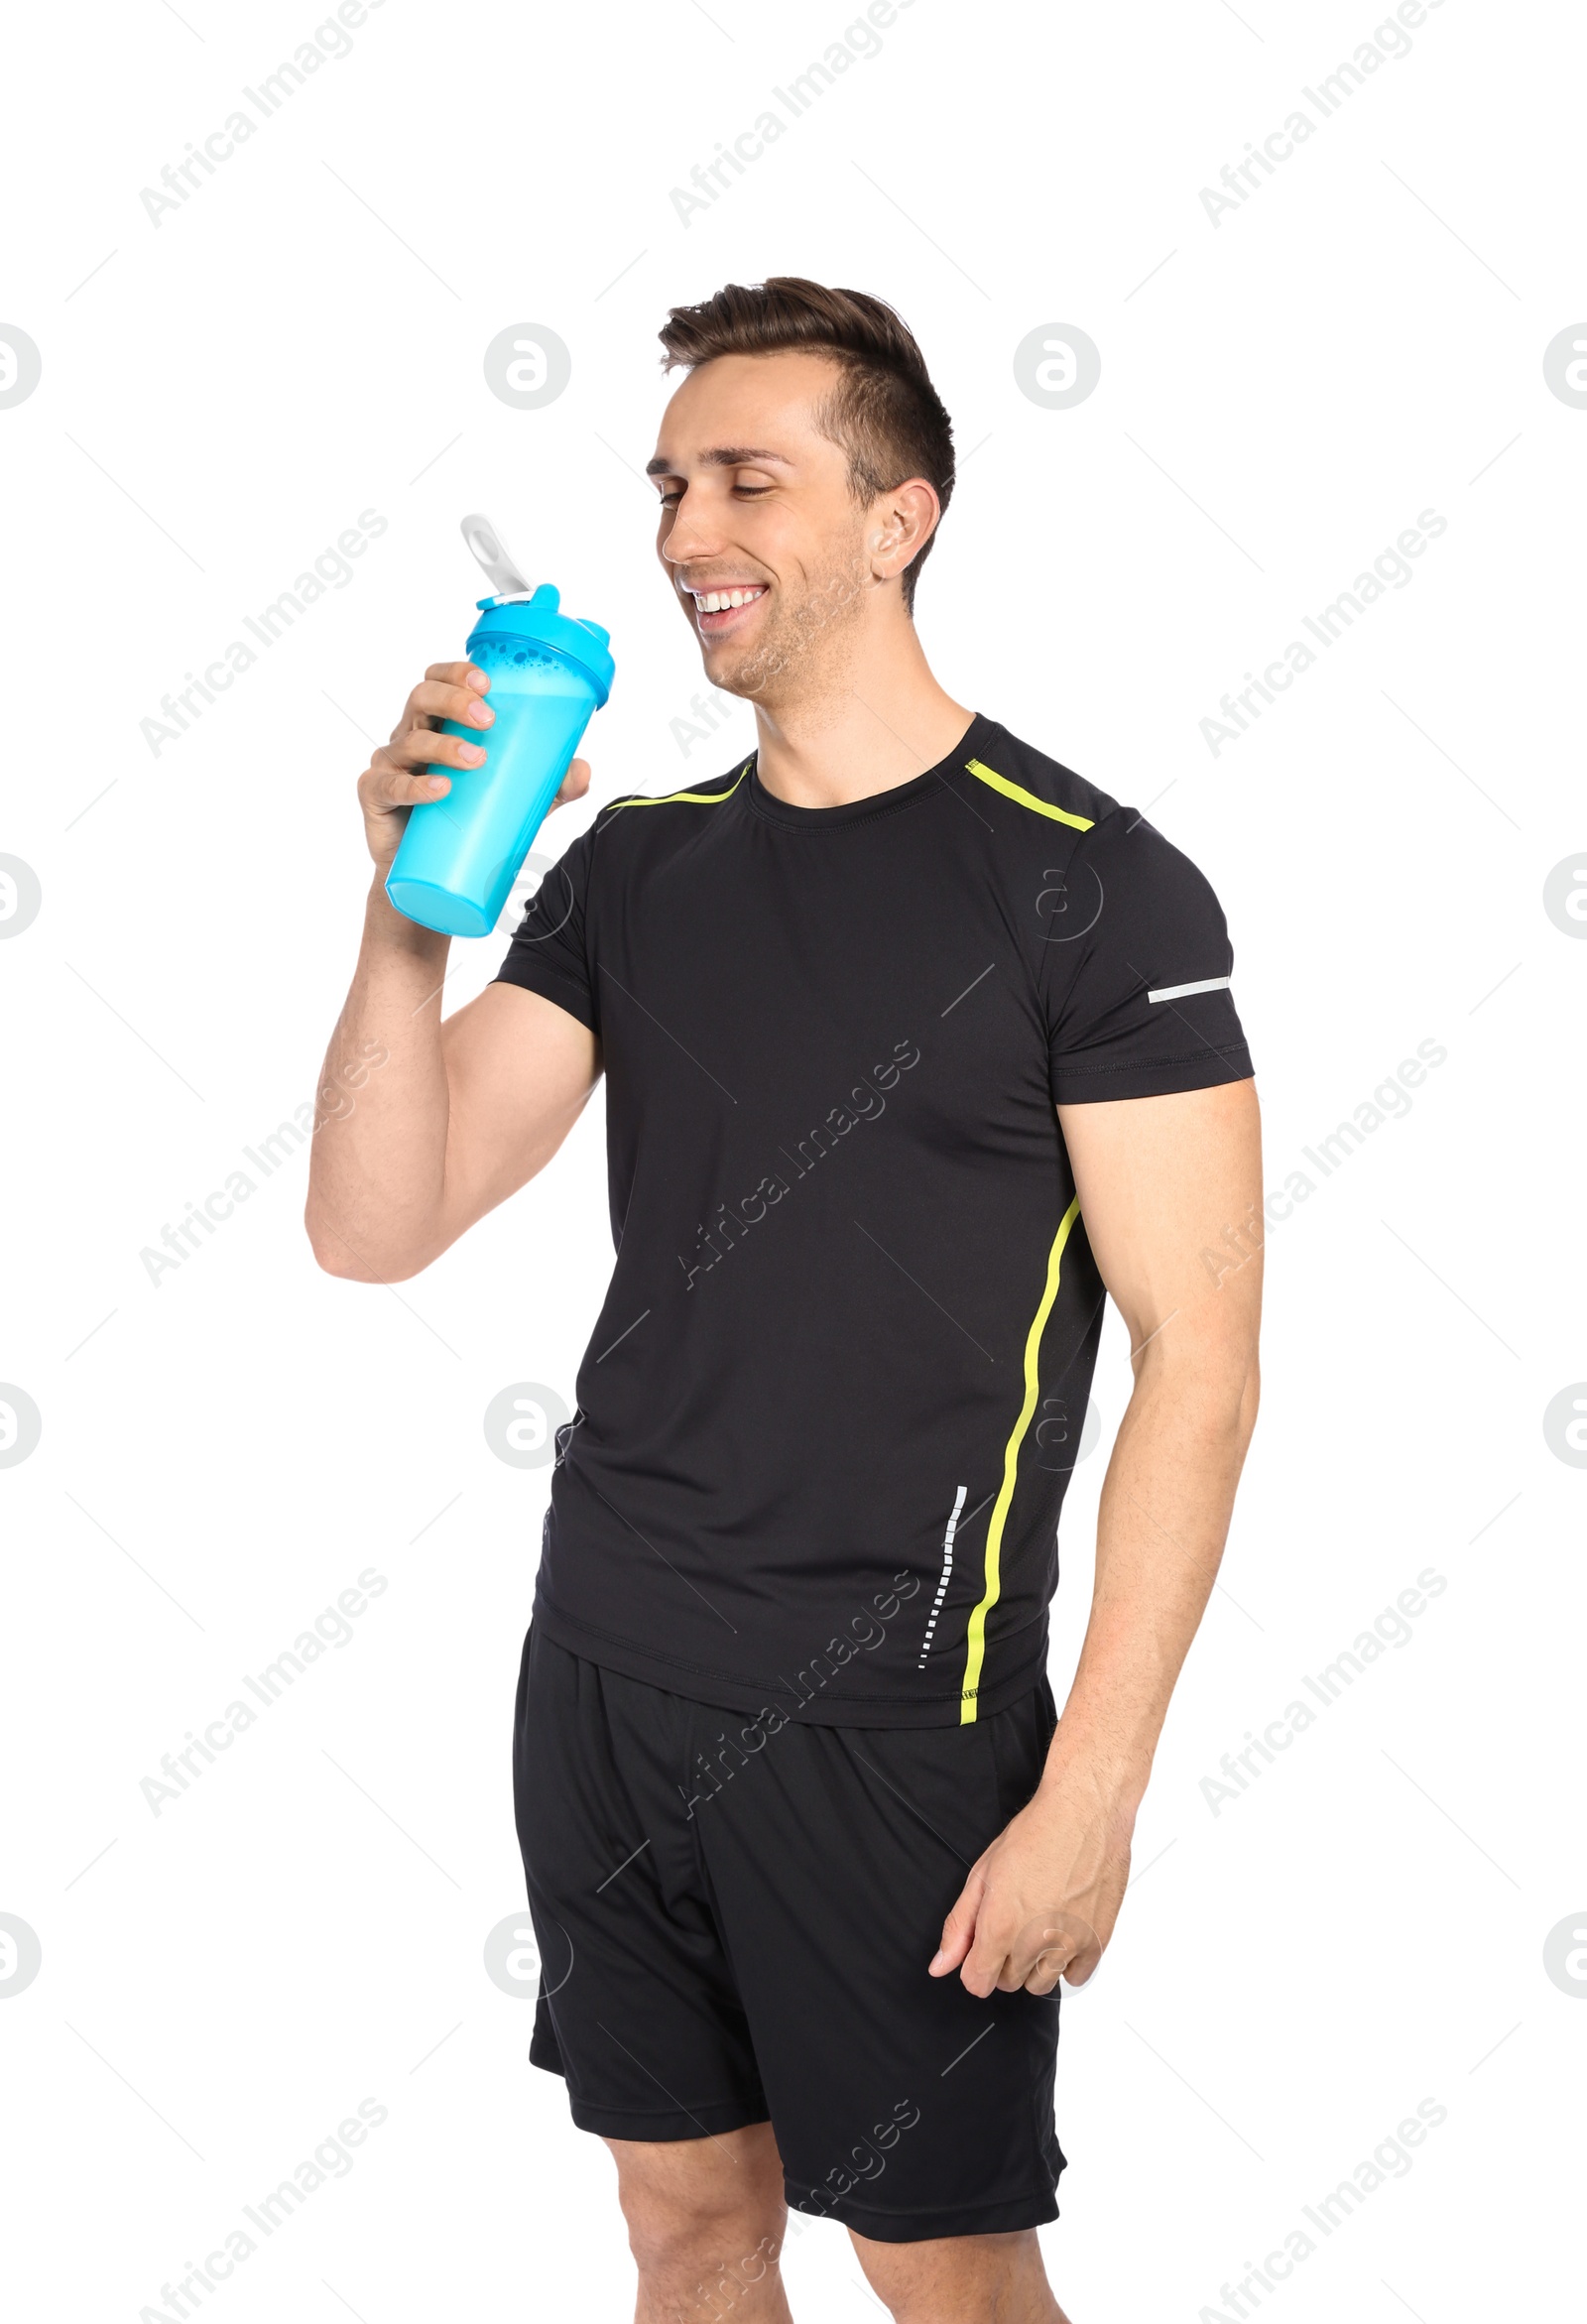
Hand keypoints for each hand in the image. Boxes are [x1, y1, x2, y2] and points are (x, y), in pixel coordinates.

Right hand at [356, 659, 591, 871]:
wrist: (426, 875)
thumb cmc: (466, 820)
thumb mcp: (516, 800)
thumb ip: (550, 786)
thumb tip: (583, 770)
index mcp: (438, 723)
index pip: (439, 680)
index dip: (456, 672)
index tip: (487, 681)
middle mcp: (410, 736)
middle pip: (421, 697)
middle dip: (454, 699)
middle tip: (487, 720)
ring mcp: (390, 765)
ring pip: (410, 740)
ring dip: (444, 745)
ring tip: (476, 760)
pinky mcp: (375, 797)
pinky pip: (390, 786)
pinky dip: (416, 787)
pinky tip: (440, 789)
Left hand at [928, 1755, 1136, 1996]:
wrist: (1084, 1813)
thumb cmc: (1035, 1834)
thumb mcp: (982, 1874)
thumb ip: (958, 1926)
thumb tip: (939, 1965)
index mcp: (1000, 1927)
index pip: (977, 1984)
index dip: (974, 1966)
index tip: (982, 1947)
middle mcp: (1034, 1944)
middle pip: (1009, 1983)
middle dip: (1004, 1959)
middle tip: (1014, 1919)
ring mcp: (1070, 1946)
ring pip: (1041, 1985)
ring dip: (1035, 1964)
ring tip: (1039, 1924)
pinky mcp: (1098, 1942)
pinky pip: (1077, 1977)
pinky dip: (1068, 1962)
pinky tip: (1063, 1931)